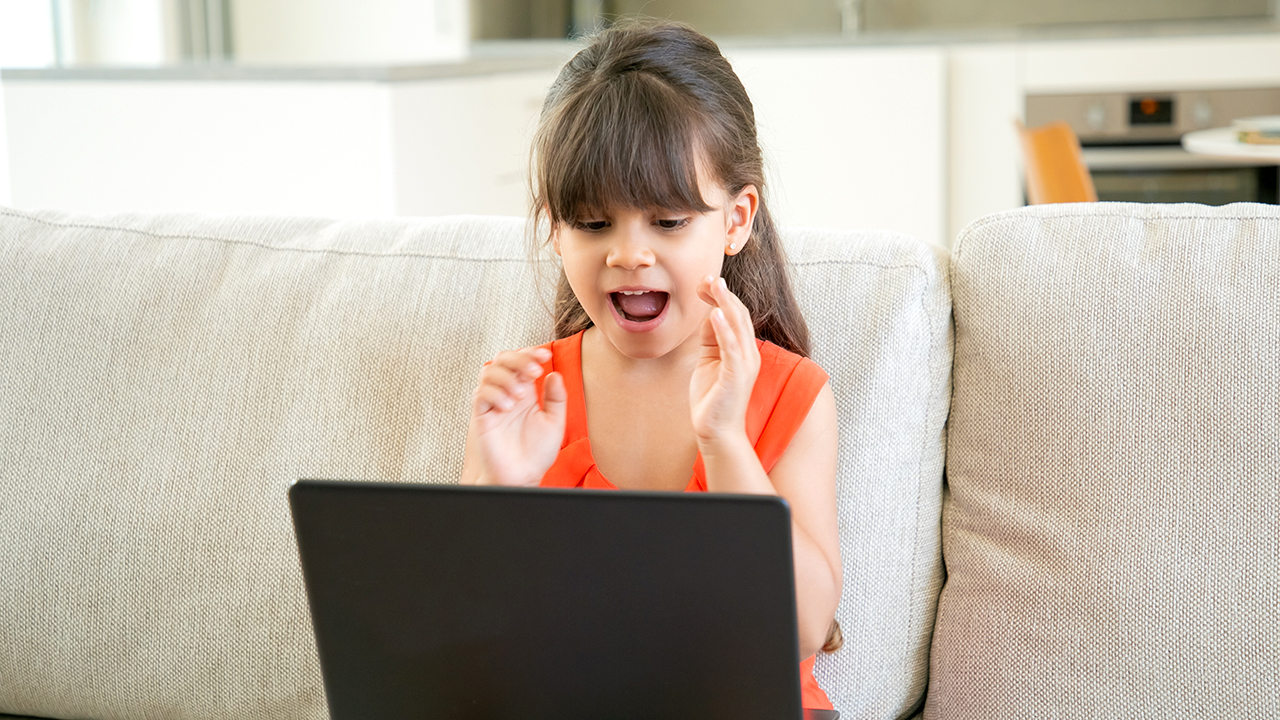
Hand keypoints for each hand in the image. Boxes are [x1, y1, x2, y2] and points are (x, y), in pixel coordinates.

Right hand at [467, 347, 566, 485]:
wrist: (521, 477)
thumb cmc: (535, 454)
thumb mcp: (554, 423)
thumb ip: (556, 398)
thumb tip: (554, 374)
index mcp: (526, 393)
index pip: (523, 362)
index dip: (531, 354)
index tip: (545, 356)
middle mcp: (508, 394)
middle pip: (504, 360)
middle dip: (518, 359)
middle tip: (533, 370)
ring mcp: (493, 404)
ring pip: (488, 373)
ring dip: (505, 377)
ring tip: (519, 394)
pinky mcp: (481, 417)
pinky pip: (480, 395)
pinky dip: (493, 394)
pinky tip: (507, 406)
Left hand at [690, 275, 759, 445]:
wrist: (716, 431)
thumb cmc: (712, 398)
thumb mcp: (708, 360)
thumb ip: (710, 338)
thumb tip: (708, 314)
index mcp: (743, 349)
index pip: (735, 315)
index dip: (721, 297)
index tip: (703, 284)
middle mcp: (749, 353)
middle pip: (739, 315)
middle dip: (723, 294)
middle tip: (708, 277)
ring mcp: (745, 363)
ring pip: (738, 326)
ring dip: (725, 303)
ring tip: (714, 285)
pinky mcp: (737, 375)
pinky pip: (731, 346)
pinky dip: (723, 328)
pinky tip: (714, 313)